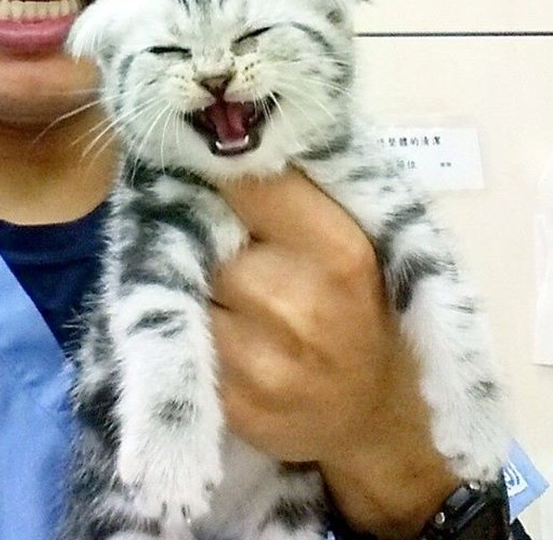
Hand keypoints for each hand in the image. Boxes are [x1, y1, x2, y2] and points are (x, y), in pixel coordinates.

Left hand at [210, 169, 455, 537]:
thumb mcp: (352, 236)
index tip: (205, 163)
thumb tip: (223, 141)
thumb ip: (293, 192)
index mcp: (335, 248)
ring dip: (187, 279)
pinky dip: (186, 324)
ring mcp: (257, 360)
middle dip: (198, 229)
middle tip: (208, 229)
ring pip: (183, 287)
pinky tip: (214, 325)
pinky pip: (180, 337)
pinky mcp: (227, 401)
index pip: (248, 182)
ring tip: (213, 283)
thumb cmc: (359, 304)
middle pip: (203, 236)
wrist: (375, 412)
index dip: (218, 169)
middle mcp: (292, 302)